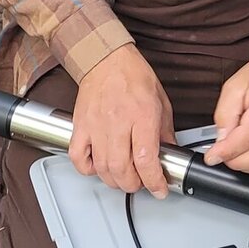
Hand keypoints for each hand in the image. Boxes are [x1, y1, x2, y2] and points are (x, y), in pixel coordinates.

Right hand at [71, 45, 174, 196]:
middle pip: (122, 170)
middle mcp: (118, 122)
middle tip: (141, 183)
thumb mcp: (161, 102)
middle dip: (134, 185)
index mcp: (141, 116)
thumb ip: (165, 131)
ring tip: (124, 177)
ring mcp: (96, 126)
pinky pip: (79, 157)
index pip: (146, 159)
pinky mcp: (80, 126)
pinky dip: (88, 169)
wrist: (106, 59)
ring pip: (102, 168)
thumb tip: (169, 154)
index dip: (154, 181)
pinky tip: (99, 166)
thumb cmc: (133, 76)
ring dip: (114, 180)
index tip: (159, 188)